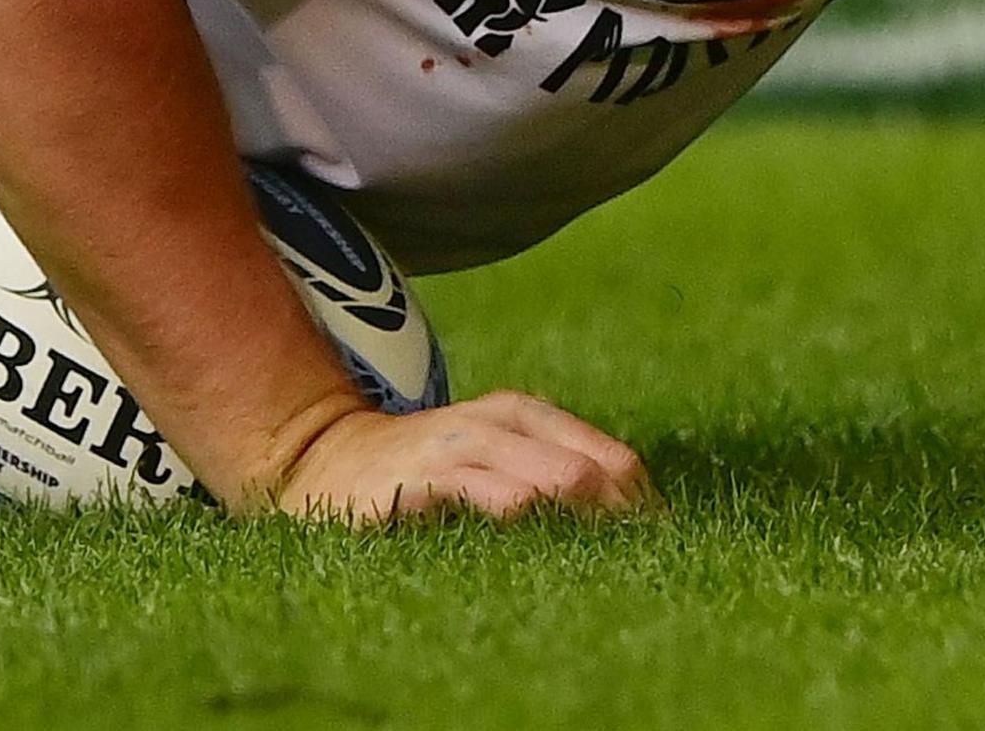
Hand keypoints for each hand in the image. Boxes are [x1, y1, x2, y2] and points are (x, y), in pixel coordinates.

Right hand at [272, 393, 657, 524]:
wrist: (324, 465)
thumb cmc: (424, 477)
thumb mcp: (492, 468)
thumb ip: (551, 485)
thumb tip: (633, 529)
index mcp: (525, 416)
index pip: (615, 459)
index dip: (645, 510)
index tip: (660, 556)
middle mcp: (496, 423)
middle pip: (590, 470)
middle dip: (622, 521)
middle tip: (643, 569)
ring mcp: (458, 445)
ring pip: (547, 476)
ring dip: (584, 519)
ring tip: (609, 562)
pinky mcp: (421, 476)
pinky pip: (481, 490)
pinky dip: (516, 512)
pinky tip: (536, 536)